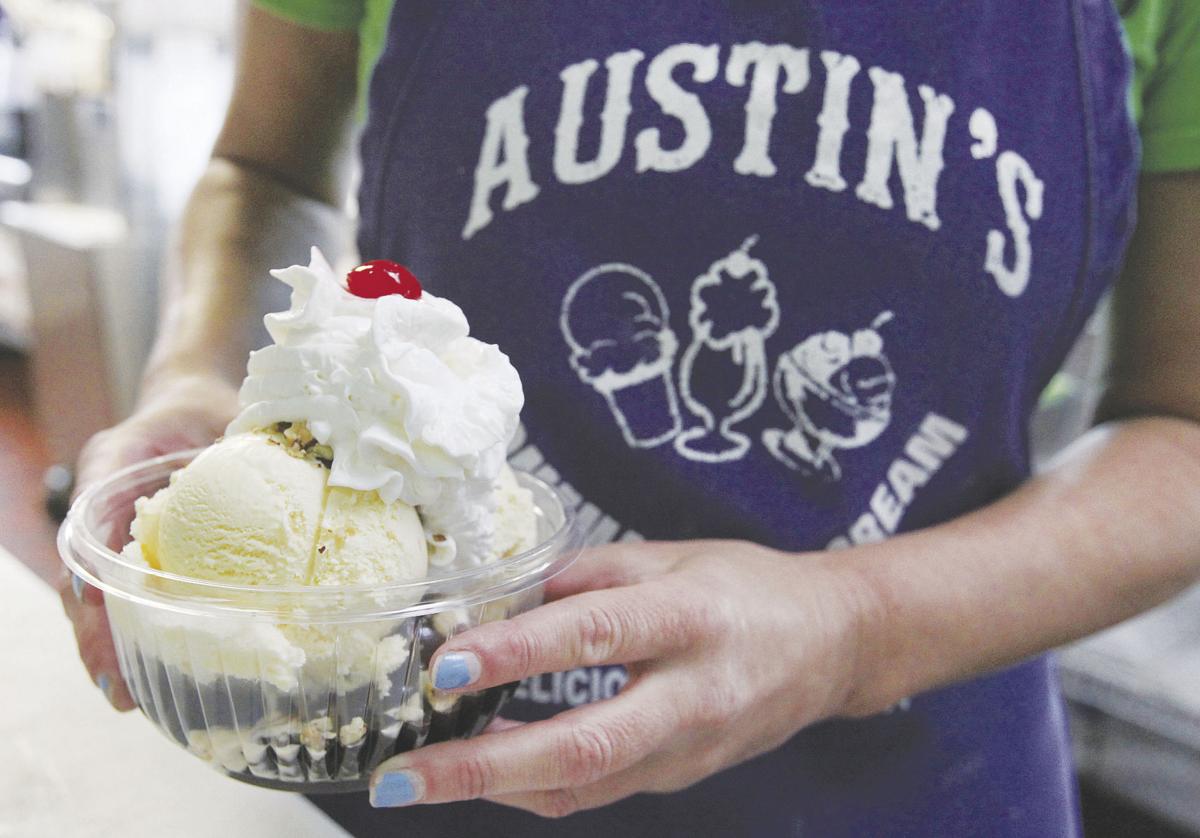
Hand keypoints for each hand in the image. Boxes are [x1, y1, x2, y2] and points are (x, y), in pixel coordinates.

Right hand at [59, 373, 237, 709]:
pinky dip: (145, 634)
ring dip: (114, 646)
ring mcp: (117, 538)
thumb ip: (250, 438)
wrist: (191, 405)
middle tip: (116, 684)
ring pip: (103, 599)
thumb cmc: (204, 407)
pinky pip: (136, 600)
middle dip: (98, 633)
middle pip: (87, 578)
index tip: (96, 605)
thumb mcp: (225, 413)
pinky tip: (161, 672)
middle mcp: (105, 507)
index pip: (91, 517)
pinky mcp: (142, 559)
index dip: (92, 563)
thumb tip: (311, 459)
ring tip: (127, 695)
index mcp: (115, 464)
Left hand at [369, 540, 877, 815]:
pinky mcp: (679, 776)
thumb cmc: (749, 588)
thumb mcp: (670, 556)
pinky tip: (484, 772)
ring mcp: (687, 749)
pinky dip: (533, 786)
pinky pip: (596, 790)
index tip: (443, 666)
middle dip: (483, 768)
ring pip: (583, 785)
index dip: (514, 653)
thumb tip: (502, 598)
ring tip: (418, 779)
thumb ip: (585, 574)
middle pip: (582, 747)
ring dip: (494, 788)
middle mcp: (690, 694)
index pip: (592, 635)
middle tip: (402, 777)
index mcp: (689, 618)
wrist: (830, 645)